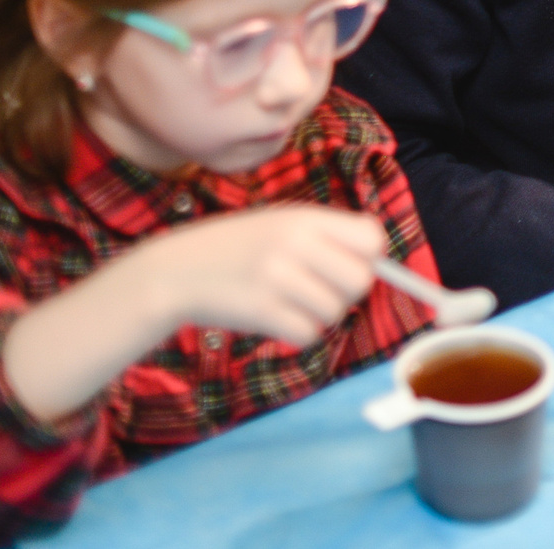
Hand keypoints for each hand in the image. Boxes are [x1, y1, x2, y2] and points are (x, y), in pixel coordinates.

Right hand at [115, 206, 386, 346]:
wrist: (175, 270)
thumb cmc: (236, 248)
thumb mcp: (280, 224)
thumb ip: (325, 238)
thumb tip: (378, 264)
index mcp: (305, 218)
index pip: (371, 237)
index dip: (370, 256)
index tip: (350, 264)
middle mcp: (296, 244)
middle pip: (360, 280)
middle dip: (346, 292)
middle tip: (320, 290)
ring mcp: (278, 278)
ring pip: (335, 311)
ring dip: (318, 315)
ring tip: (288, 302)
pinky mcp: (262, 311)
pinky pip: (308, 334)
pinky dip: (298, 333)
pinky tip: (276, 319)